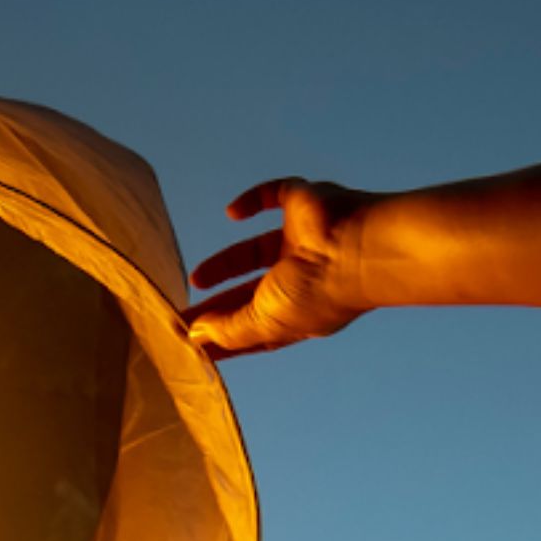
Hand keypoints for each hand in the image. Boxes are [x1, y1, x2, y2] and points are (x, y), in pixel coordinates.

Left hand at [184, 180, 373, 357]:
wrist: (357, 246)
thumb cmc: (318, 292)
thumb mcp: (265, 323)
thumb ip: (229, 330)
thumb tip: (195, 338)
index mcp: (296, 313)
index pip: (253, 329)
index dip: (224, 337)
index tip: (193, 344)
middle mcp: (300, 279)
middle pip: (250, 293)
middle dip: (218, 304)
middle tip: (183, 313)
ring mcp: (301, 240)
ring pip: (256, 250)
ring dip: (225, 264)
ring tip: (196, 278)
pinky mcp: (302, 204)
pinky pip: (274, 195)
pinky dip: (252, 201)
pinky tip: (233, 213)